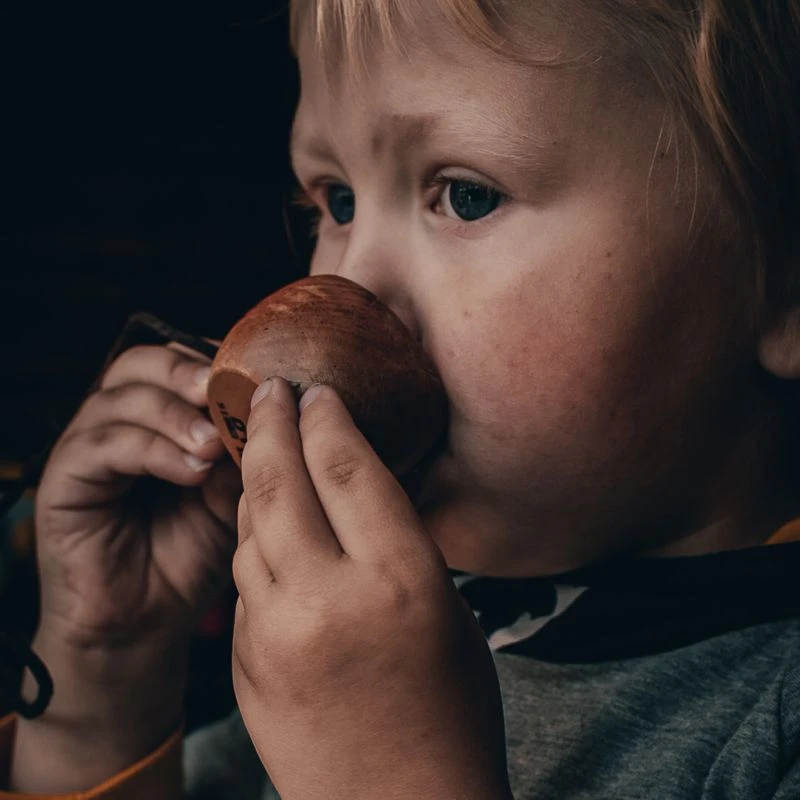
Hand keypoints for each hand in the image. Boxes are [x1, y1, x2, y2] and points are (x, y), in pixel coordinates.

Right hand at [12, 343, 240, 792]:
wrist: (147, 620)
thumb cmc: (194, 553)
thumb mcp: (234, 494)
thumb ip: (245, 451)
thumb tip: (274, 409)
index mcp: (165, 415)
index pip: (183, 360)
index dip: (221, 360)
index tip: (261, 375)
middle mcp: (123, 419)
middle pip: (146, 362)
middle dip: (191, 373)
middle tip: (228, 393)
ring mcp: (90, 444)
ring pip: (124, 396)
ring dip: (176, 413)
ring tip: (214, 443)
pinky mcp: (66, 478)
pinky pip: (105, 445)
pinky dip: (153, 449)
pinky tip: (190, 471)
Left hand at [232, 377, 510, 799]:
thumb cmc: (450, 710)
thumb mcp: (447, 609)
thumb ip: (395, 545)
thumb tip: (355, 489)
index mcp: (400, 578)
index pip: (348, 465)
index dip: (328, 415)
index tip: (318, 389)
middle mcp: (331, 596)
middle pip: (283, 479)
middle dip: (271, 422)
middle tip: (267, 389)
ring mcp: (277, 632)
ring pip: (249, 524)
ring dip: (255, 478)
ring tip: (263, 448)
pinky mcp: (244, 661)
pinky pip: (242, 577)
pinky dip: (253, 539)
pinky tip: (266, 525)